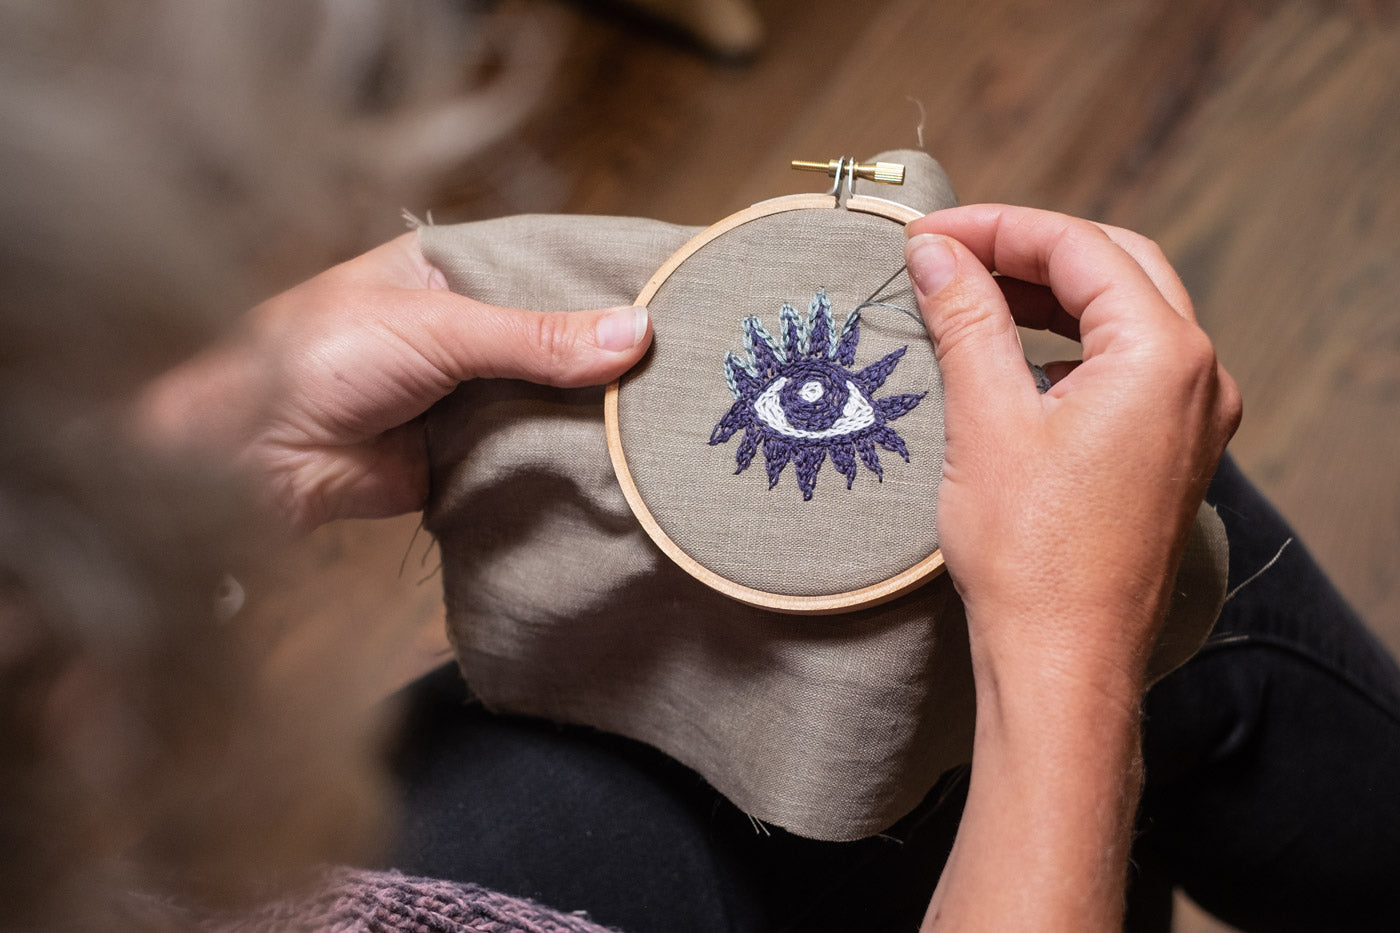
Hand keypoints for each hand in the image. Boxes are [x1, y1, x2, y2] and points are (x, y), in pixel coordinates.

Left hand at [137, 233, 650, 529]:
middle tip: (696, 363)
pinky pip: (530, 454)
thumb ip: (536, 338)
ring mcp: (467, 397)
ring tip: (676, 413)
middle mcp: (465, 333)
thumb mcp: (438, 327)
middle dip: (610, 356)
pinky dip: (567, 459)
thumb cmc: (317, 358)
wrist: (250, 458)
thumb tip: (638, 334)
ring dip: (596, 412)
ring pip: (549, 400)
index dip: (606, 284)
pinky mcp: (466, 456)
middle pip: (557, 341)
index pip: (547, 271)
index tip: (678, 292)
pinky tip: (625, 460)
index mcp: (451, 275)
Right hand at [904, 206, 1239, 930]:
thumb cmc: (1031, 554)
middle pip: (1115, 266)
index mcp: (1164, 355)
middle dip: (1029, 249)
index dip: (998, 229)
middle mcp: (1198, 378)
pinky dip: (1070, 341)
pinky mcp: (1171, 453)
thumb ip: (966, 318)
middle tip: (950, 253)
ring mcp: (1192, 418)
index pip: (1080, 248)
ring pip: (1125, 313)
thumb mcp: (985, 418)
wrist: (1062, 661)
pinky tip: (1015, 351)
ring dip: (1049, 294)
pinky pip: (1128, 365)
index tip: (928, 236)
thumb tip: (935, 253)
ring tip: (972, 292)